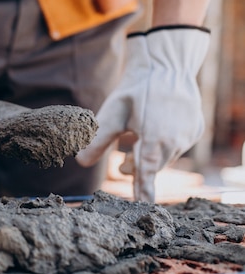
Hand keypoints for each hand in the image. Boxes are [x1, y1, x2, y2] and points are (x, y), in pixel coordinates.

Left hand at [75, 25, 209, 201]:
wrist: (166, 64)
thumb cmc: (136, 89)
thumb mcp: (112, 114)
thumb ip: (97, 140)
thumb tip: (79, 162)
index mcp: (154, 140)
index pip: (146, 175)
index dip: (142, 193)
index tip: (140, 210)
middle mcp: (175, 141)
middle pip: (153, 166)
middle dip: (138, 169)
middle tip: (122, 167)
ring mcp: (189, 136)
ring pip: (165, 155)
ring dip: (149, 155)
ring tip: (133, 143)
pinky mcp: (195, 129)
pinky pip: (176, 144)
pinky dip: (162, 143)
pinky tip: (151, 129)